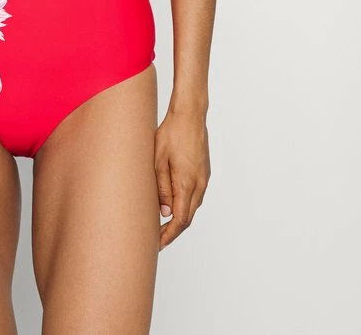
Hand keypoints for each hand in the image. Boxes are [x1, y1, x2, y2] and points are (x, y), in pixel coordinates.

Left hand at [154, 107, 210, 249]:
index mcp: (186, 184)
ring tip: (162, 224)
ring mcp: (204, 179)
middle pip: (188, 217)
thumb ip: (161, 188)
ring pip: (192, 207)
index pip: (180, 220)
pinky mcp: (204, 172)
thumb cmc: (171, 133)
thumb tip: (163, 212)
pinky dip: (184, 205)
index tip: (157, 244)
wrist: (190, 115)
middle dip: (172, 231)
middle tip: (156, 238)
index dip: (169, 235)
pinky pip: (195, 195)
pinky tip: (173, 203)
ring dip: (179, 218)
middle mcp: (199, 184)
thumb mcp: (158, 160)